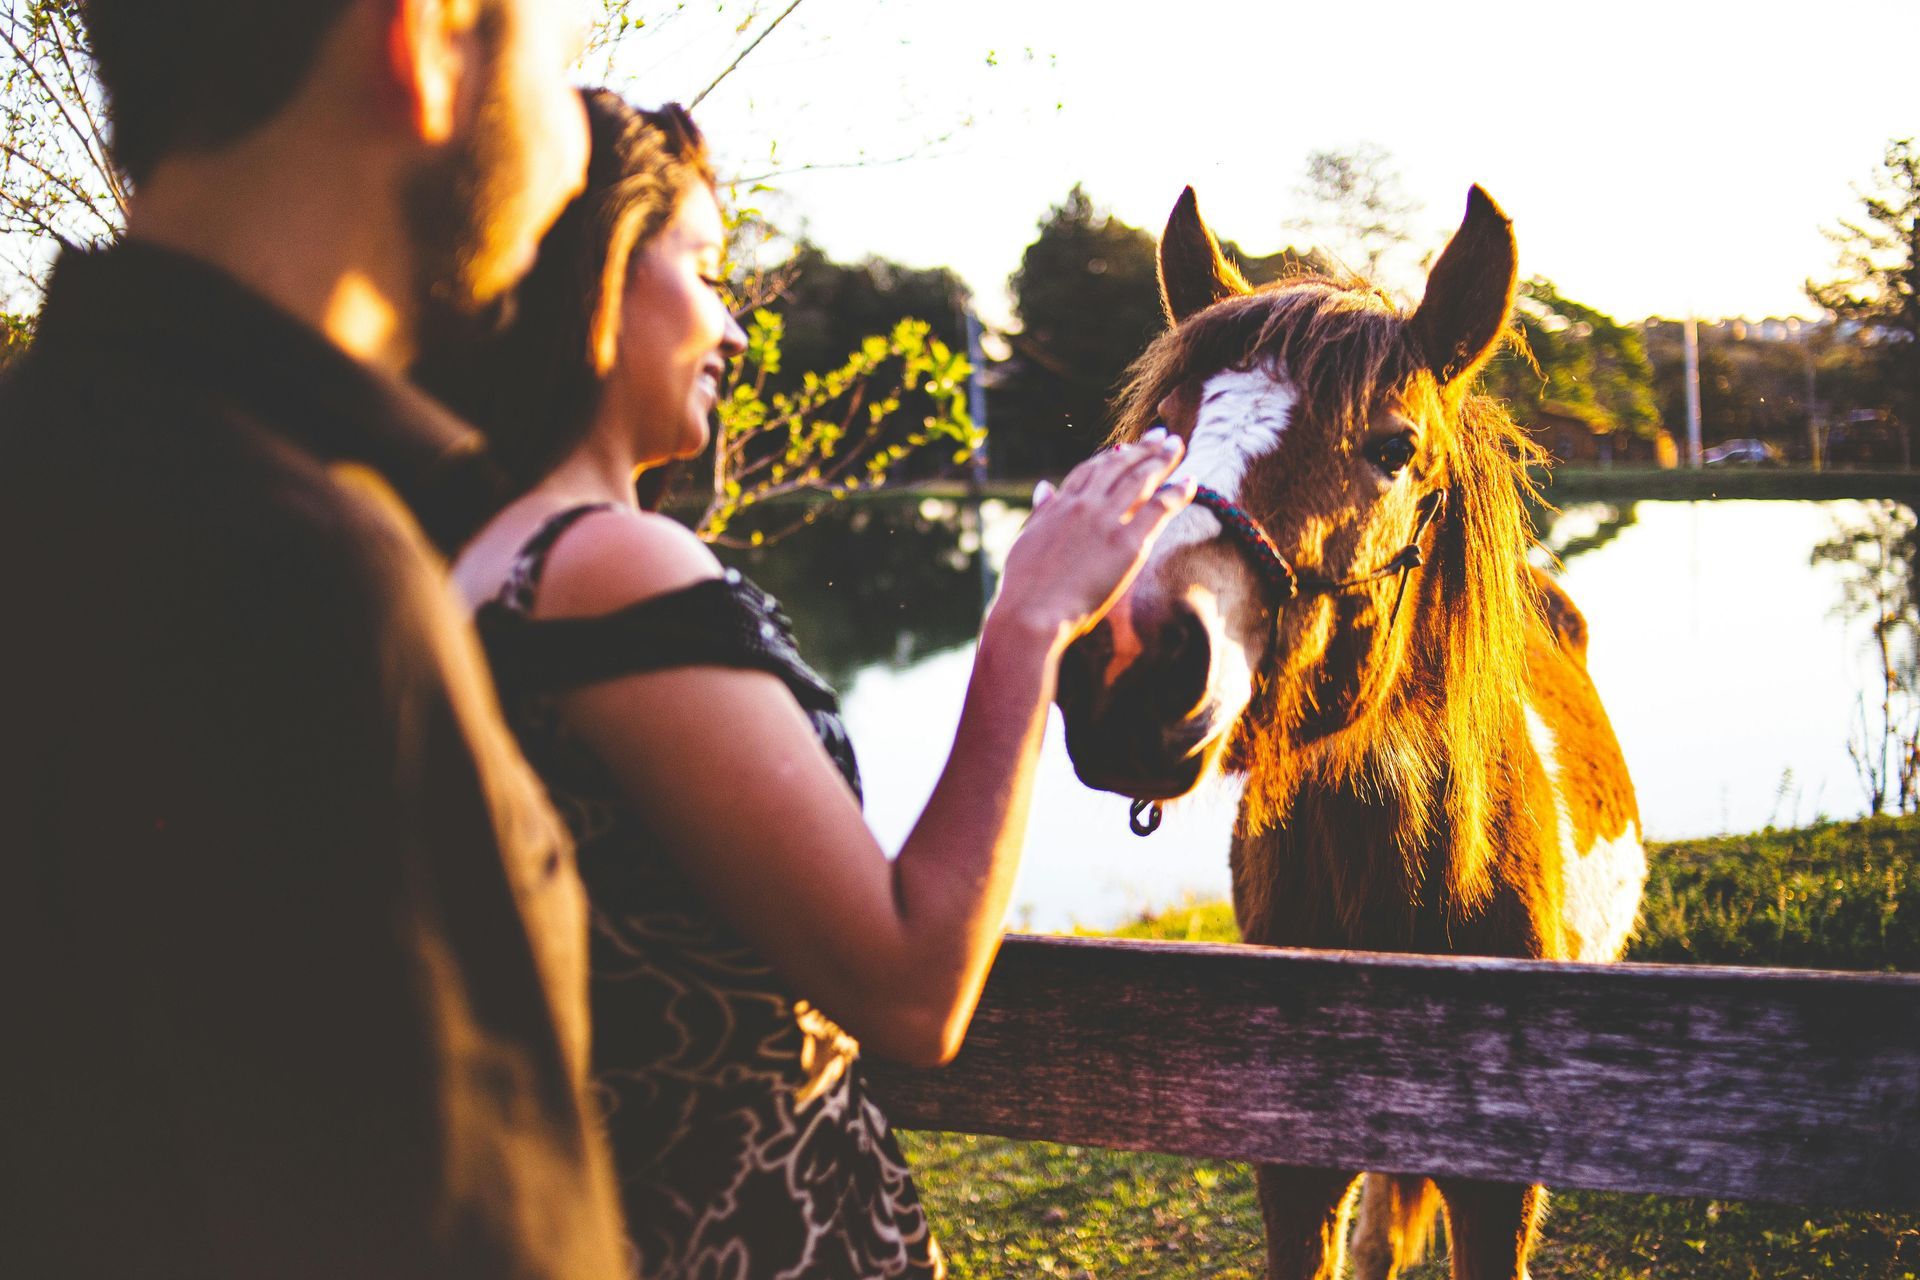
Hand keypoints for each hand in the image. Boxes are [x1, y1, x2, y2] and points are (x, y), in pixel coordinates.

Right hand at [991, 428, 1195, 649]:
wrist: (1030, 612)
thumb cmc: (1022, 587)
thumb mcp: (1025, 540)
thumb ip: (1041, 511)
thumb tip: (1044, 487)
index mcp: (1060, 505)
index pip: (1090, 471)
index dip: (1111, 457)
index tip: (1126, 447)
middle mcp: (1085, 505)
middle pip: (1120, 467)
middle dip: (1143, 449)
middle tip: (1161, 436)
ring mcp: (1106, 521)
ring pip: (1141, 480)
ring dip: (1162, 459)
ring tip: (1177, 445)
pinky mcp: (1127, 543)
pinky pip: (1159, 508)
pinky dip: (1177, 492)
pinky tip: (1191, 481)